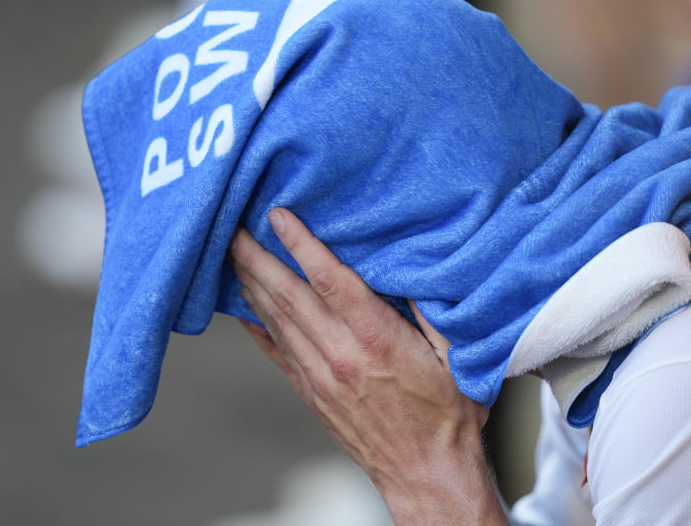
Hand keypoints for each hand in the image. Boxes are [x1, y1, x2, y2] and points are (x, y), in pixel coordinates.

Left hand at [229, 208, 506, 525]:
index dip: (301, 245)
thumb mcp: (457, 355)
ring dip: (251, 284)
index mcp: (377, 341)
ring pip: (276, 321)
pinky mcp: (313, 394)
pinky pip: (276, 352)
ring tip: (234, 254)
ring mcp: (321, 378)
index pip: (330, 281)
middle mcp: (341, 357)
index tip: (279, 217)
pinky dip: (256, 326)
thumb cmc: (447, 416)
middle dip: (258, 258)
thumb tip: (412, 267)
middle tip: (233, 227)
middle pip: (289, 296)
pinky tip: (242, 308)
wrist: (427, 473)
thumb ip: (431, 310)